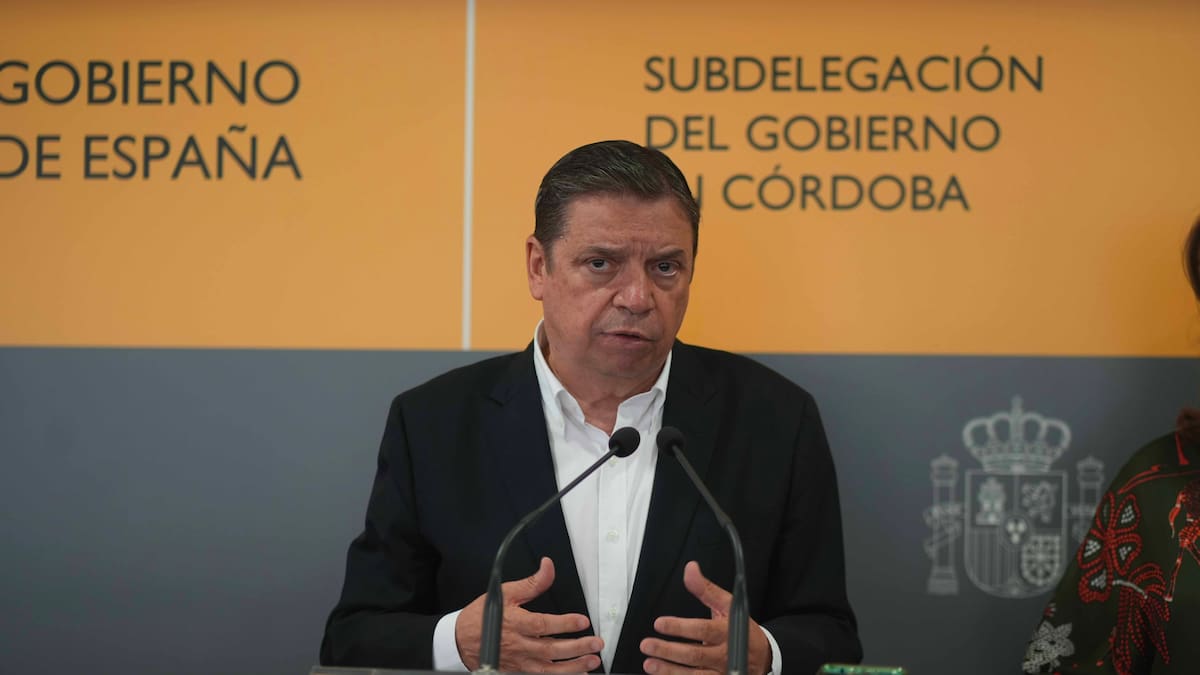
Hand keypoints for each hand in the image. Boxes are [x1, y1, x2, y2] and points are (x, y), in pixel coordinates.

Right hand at [455, 557, 602, 671]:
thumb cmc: (482, 617)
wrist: (460, 640)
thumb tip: (548, 566)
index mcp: (516, 623)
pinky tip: (576, 674)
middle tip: (595, 643)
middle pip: (551, 649)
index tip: (583, 621)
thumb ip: (532, 583)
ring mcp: (519, 662)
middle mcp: (519, 645)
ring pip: (549, 669)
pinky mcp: (517, 672)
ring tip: (591, 662)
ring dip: (573, 667)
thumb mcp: (505, 593)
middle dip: (576, 648)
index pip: (544, 625)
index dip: (565, 624)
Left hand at [640, 561, 771, 674]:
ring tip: (650, 664)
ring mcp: (722, 672)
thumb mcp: (729, 605)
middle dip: (669, 651)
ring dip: (670, 671)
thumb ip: (706, 589)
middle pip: (695, 655)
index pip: (703, 630)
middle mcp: (725, 655)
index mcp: (728, 632)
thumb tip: (690, 570)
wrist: (764, 656)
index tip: (659, 624)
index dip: (680, 627)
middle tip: (647, 645)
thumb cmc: (743, 629)